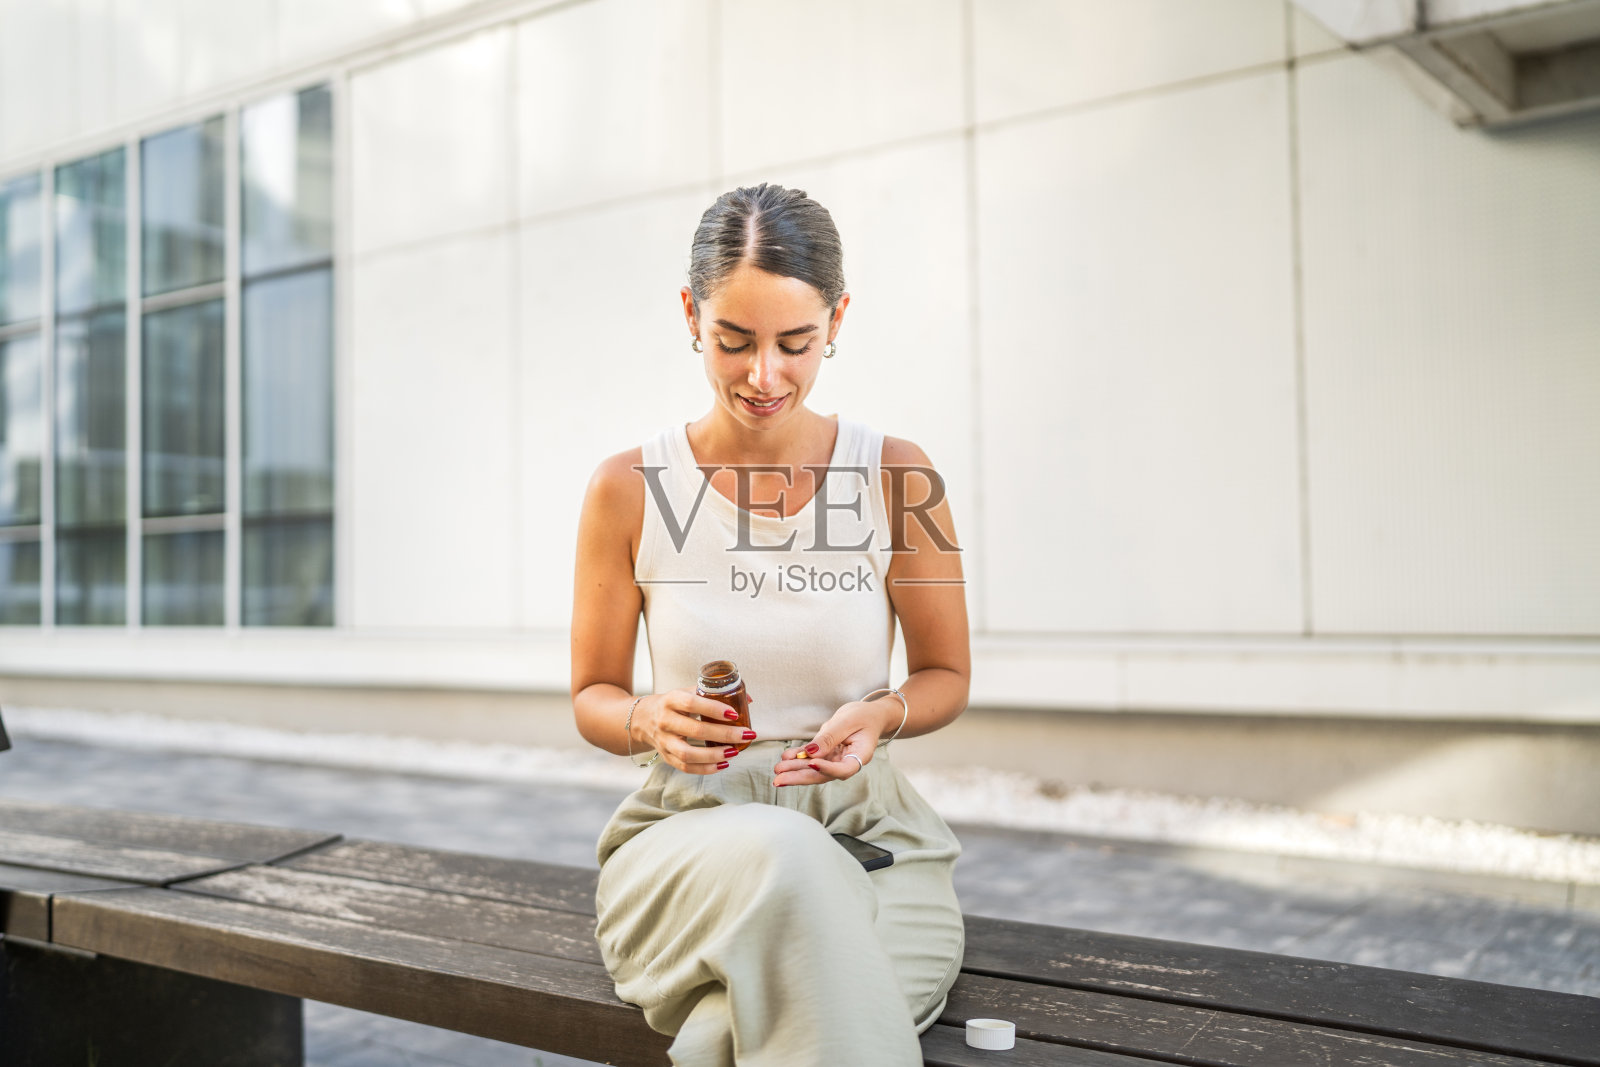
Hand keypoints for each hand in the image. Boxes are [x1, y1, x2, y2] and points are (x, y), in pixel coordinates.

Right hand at [632, 689, 755, 774]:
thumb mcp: (686, 692)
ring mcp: (664, 741)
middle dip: (724, 734)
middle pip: (695, 731)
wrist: (641, 719)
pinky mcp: (666, 756)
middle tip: (745, 734)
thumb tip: (748, 700)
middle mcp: (664, 721)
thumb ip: (713, 694)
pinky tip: (723, 764)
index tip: (734, 713)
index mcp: (670, 700)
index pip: (691, 702)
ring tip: (734, 751)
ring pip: (688, 754)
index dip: (713, 708)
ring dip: (714, 755)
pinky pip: (685, 767)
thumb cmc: (672, 704)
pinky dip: (706, 768)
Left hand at [772, 699, 891, 786]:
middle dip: (800, 777)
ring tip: (778, 769)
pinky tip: (785, 757)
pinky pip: (811, 757)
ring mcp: (836, 759)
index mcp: (860, 756)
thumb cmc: (864, 716)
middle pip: (822, 774)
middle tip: (779, 779)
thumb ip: (830, 737)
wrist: (869, 715)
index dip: (827, 769)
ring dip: (795, 768)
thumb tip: (811, 753)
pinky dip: (798, 757)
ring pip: (813, 768)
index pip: (844, 769)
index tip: (812, 763)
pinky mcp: (827, 753)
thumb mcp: (848, 720)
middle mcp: (847, 762)